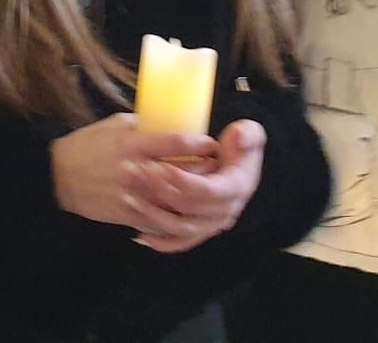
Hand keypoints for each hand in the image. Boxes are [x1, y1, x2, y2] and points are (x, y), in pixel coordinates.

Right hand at [49, 114, 219, 245]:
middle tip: (219, 171)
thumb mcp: (114, 126)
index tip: (213, 145)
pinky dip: (174, 221)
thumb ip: (142, 127)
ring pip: (176, 204)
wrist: (57, 177)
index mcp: (134, 144)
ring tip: (208, 196)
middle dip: (206, 174)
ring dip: (196, 202)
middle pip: (183, 175)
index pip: (178, 144)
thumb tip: (170, 123)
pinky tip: (186, 216)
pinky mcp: (127, 216)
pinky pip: (158, 222)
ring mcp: (133, 197)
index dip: (202, 145)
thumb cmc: (87, 146)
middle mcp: (136, 171)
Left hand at [133, 119, 268, 253]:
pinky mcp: (201, 231)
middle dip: (160, 191)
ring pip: (180, 227)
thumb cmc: (241, 147)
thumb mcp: (248, 135)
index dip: (181, 181)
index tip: (159, 166)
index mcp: (237, 188)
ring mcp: (213, 224)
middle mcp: (227, 211)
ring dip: (153, 215)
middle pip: (188, 207)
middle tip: (136, 171)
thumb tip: (237, 136)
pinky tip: (139, 235)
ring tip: (129, 197)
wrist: (242, 167)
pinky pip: (179, 242)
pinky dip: (160, 242)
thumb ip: (247, 134)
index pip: (205, 190)